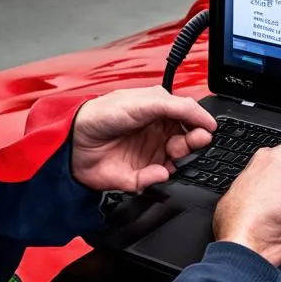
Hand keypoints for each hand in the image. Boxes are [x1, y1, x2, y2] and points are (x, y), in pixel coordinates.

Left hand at [71, 87, 216, 191]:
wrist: (73, 140)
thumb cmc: (103, 114)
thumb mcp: (147, 102)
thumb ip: (180, 108)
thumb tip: (206, 120)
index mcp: (158, 114)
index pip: (187, 120)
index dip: (198, 125)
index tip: (206, 129)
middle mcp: (154, 135)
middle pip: (186, 142)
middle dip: (192, 142)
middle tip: (195, 141)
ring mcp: (146, 156)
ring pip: (175, 163)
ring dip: (178, 158)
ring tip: (173, 152)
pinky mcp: (136, 176)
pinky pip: (155, 180)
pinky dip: (157, 176)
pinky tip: (156, 170)